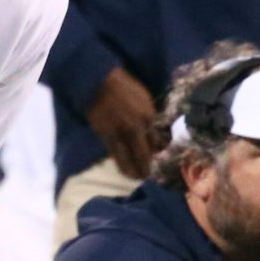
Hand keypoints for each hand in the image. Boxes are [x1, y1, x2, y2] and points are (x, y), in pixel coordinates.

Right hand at [87, 65, 158, 180]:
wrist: (99, 83)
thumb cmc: (124, 87)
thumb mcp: (144, 98)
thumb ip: (150, 116)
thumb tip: (155, 134)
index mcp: (148, 116)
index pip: (158, 141)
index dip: (160, 151)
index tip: (159, 157)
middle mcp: (137, 128)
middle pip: (145, 155)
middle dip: (148, 167)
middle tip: (148, 175)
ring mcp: (121, 134)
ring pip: (130, 160)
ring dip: (135, 172)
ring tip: (137, 177)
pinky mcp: (106, 137)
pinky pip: (117, 156)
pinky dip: (122, 165)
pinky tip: (125, 170)